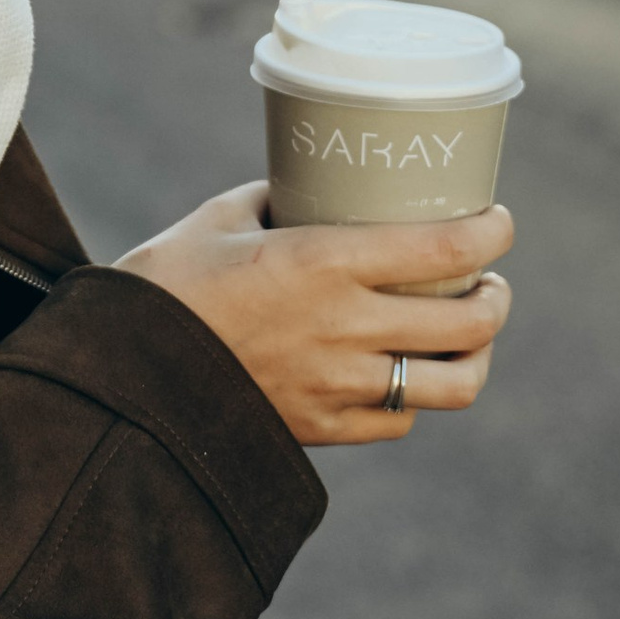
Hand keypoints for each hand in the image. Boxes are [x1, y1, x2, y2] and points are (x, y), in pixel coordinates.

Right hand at [116, 182, 512, 445]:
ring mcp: (337, 386)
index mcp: (324, 263)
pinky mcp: (321, 429)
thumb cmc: (164, 283)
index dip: (492, 234)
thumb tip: (312, 188)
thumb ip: (278, 201)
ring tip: (468, 336)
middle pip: (469, 323)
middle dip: (496, 300)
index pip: (446, 250)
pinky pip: (398, 419)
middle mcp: (344, 328)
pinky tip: (403, 374)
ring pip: (451, 384)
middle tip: (491, 283)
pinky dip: (414, 396)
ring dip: (474, 357)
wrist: (120, 374)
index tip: (499, 221)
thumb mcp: (220, 218)